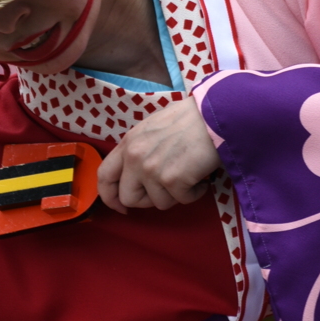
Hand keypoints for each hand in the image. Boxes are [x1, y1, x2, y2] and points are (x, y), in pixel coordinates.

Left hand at [98, 96, 221, 213]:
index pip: (104, 176)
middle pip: (129, 198)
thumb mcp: (152, 129)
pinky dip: (194, 192)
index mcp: (128, 143)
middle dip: (148, 200)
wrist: (214, 114)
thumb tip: (136, 176)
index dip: (109, 196)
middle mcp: (135, 157)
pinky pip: (181, 200)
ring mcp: (152, 169)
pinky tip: (200, 176)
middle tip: (167, 190)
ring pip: (158, 203)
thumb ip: (139, 150)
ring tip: (189, 175)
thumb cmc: (190, 119)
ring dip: (176, 195)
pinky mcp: (172, 180)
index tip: (120, 206)